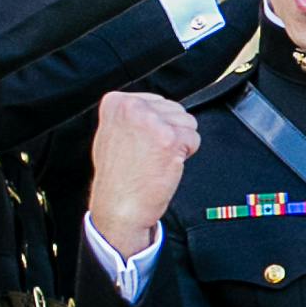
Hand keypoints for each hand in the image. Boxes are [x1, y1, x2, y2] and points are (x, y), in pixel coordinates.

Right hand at [87, 90, 199, 255]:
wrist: (119, 205)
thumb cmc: (117, 176)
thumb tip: (153, 106)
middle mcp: (133, 108)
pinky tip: (166, 164)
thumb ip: (131, 114)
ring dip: (179, 142)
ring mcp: (153, 122)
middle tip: (149, 153)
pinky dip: (186, 154)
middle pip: (175, 109)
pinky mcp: (171, 139)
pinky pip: (194, 139)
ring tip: (156, 158)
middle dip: (170, 131)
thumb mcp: (111, 133)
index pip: (157, 101)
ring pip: (187, 122)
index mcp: (117, 103)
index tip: (141, 141)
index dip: (157, 124)